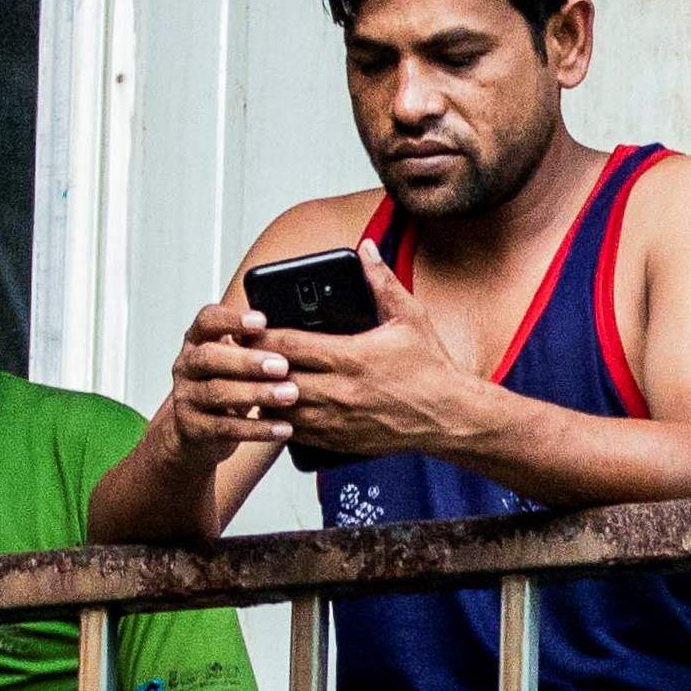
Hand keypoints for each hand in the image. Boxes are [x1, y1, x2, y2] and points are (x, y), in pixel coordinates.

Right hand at [168, 291, 299, 454]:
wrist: (193, 431)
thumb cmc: (223, 385)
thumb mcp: (233, 359)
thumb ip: (254, 345)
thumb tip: (296, 335)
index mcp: (198, 341)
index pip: (207, 320)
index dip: (231, 319)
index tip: (262, 321)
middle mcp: (187, 366)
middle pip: (209, 357)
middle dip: (247, 360)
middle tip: (282, 366)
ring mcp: (186, 397)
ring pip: (217, 393)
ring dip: (256, 393)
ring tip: (289, 395)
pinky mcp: (193, 428)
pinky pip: (226, 427)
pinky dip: (257, 429)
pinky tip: (283, 427)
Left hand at [266, 247, 464, 468]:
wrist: (450, 416)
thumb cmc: (431, 369)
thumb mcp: (409, 317)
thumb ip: (382, 282)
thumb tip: (366, 249)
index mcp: (350, 356)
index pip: (288, 343)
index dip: (261, 334)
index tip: (248, 327)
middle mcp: (339, 390)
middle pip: (276, 377)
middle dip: (255, 364)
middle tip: (240, 353)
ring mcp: (337, 419)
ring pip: (280, 408)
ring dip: (264, 395)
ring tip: (253, 381)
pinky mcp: (339, 440)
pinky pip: (297, 433)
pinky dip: (282, 420)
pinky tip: (277, 407)